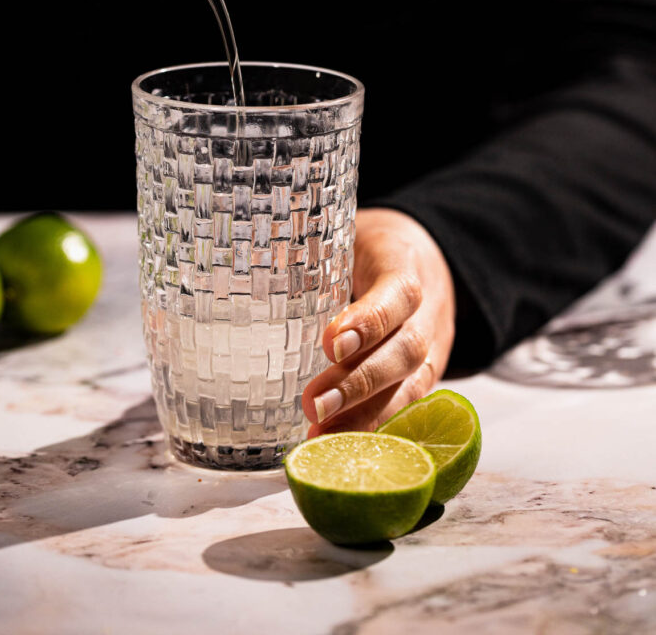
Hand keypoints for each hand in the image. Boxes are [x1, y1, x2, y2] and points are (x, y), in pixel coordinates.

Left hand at [302, 207, 455, 436]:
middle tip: (314, 404)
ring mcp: (434, 346)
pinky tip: (341, 447)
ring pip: (412, 385)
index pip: (398, 292)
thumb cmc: (369, 247)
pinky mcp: (427, 375)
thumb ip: (309, 252)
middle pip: (406, 349)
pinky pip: (411, 405)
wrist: (425, 254)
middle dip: (360, 382)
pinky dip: (377, 428)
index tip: (330, 343)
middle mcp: (428, 310)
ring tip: (321, 436)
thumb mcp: (346, 234)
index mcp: (406, 263)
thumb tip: (246, 265)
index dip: (370, 321)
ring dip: (367, 416)